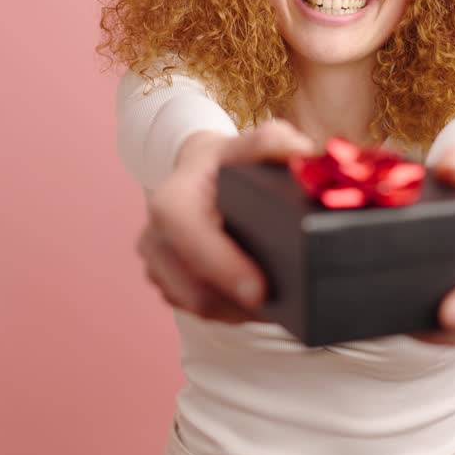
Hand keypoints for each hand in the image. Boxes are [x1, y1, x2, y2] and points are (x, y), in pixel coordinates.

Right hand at [137, 120, 316, 322]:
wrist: (199, 173)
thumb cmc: (227, 162)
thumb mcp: (248, 144)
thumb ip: (273, 142)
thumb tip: (301, 150)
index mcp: (172, 201)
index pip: (191, 239)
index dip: (224, 267)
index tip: (262, 290)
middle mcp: (154, 236)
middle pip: (195, 288)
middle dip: (240, 303)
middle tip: (288, 308)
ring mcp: (155, 264)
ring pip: (198, 306)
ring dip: (238, 312)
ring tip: (279, 307)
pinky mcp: (164, 283)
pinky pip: (196, 310)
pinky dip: (229, 312)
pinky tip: (257, 305)